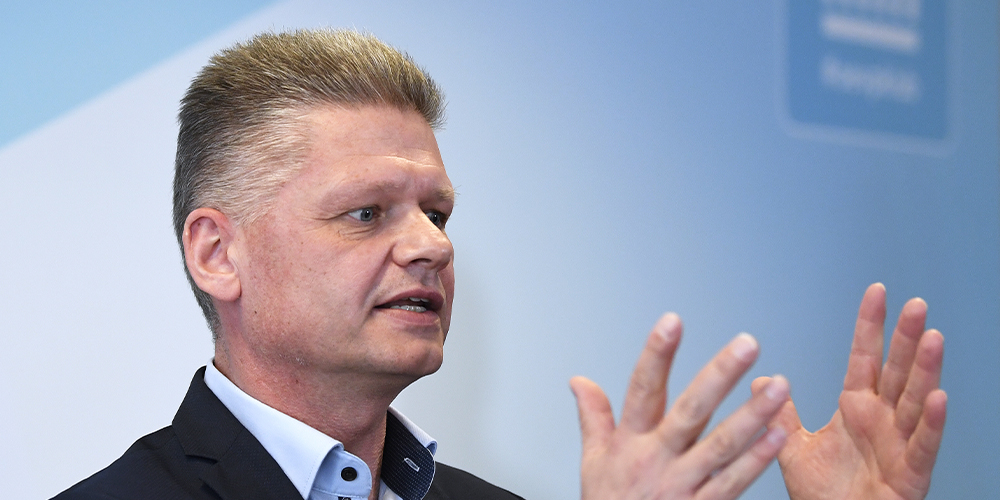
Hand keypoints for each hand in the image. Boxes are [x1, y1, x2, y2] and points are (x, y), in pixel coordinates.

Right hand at [571, 313, 789, 498]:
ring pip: (722, 446)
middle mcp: (658, 460)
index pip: (642, 389)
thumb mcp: (593, 463)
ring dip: (753, 414)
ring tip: (780, 385)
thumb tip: (580, 381)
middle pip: (691, 411)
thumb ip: (593, 417)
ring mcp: (683, 486)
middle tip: (747, 344)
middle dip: (720, 375)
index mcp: (630, 442)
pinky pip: (735, 482)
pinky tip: (778, 434)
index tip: (672, 321)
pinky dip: (758, 459)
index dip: (657, 354)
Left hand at [752, 283, 946, 499]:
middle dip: (906, 338)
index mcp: (857, 408)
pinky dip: (930, 423)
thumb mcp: (794, 448)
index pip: (866, 357)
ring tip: (932, 338)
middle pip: (897, 371)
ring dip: (926, 370)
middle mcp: (881, 420)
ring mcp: (899, 445)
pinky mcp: (910, 474)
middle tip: (916, 304)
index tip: (877, 292)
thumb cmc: (823, 495)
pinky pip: (922, 446)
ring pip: (915, 400)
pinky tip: (936, 398)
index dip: (871, 326)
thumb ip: (782, 414)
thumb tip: (763, 382)